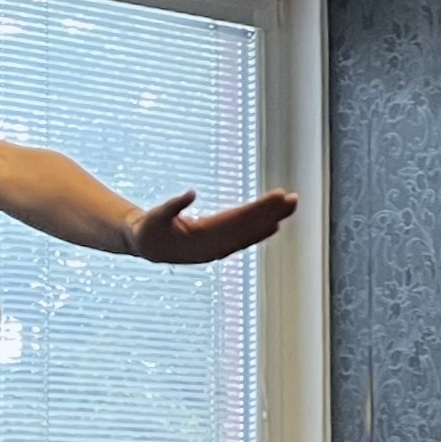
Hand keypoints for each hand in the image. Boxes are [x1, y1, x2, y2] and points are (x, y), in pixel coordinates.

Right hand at [129, 187, 300, 263]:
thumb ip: (171, 206)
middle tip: (293, 199)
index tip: (276, 198)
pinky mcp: (219, 247)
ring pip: (250, 233)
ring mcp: (219, 248)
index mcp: (202, 238)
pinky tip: (275, 222)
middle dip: (271, 212)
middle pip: (249, 226)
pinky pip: (245, 238)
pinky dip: (261, 229)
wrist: (147, 248)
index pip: (237, 220)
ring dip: (272, 219)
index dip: (258, 209)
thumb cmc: (149, 230)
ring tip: (291, 205)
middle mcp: (215, 246)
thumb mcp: (154, 217)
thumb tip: (190, 193)